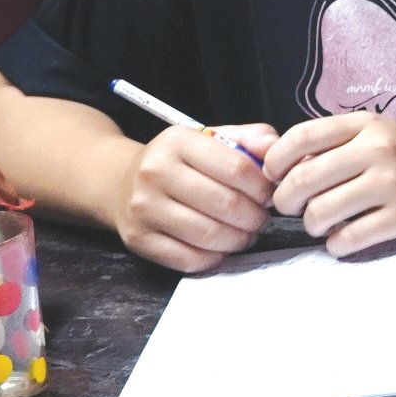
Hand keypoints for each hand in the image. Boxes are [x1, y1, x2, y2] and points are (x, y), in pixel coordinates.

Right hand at [118, 122, 279, 272]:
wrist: (121, 182)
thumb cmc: (179, 162)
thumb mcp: (211, 138)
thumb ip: (250, 138)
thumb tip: (274, 147)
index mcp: (178, 142)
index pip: (238, 169)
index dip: (264, 188)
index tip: (270, 195)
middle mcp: (155, 173)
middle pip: (226, 204)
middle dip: (256, 217)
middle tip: (262, 219)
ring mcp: (143, 208)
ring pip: (210, 235)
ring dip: (239, 239)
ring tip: (246, 233)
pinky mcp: (138, 239)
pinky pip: (188, 259)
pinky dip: (214, 257)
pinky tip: (221, 246)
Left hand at [266, 113, 395, 256]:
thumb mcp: (378, 135)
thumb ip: (334, 144)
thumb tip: (276, 167)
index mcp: (368, 124)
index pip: (301, 137)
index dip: (274, 162)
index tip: (274, 177)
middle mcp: (380, 149)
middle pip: (303, 179)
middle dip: (285, 200)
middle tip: (291, 207)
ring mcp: (393, 183)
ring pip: (320, 212)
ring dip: (311, 225)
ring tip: (322, 223)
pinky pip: (347, 239)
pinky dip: (336, 245)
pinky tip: (344, 238)